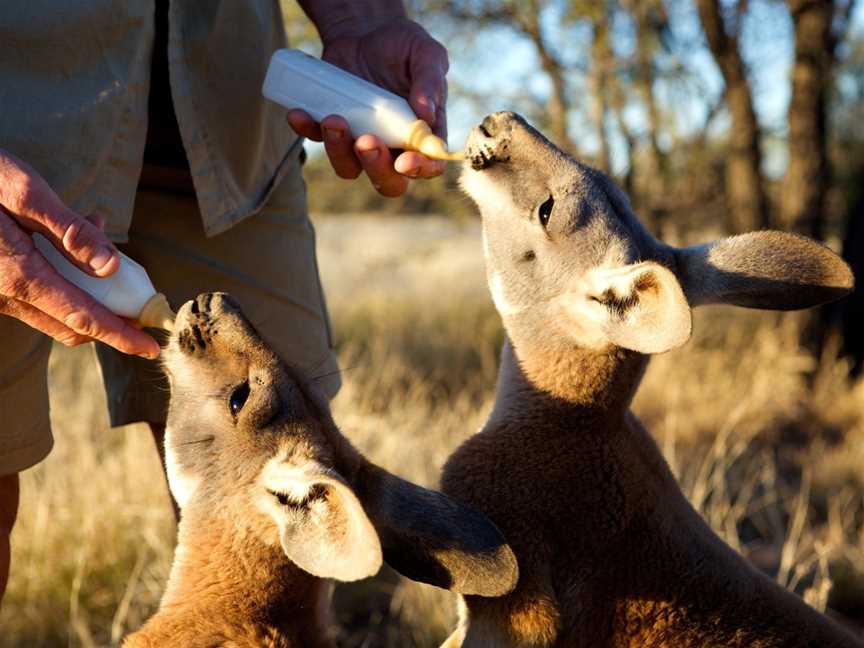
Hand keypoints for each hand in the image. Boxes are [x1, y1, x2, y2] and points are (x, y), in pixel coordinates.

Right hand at [0, 151, 159, 357]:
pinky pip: (39, 292)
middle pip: (72, 323)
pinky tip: (73, 233)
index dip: (120, 335)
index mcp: (19, 275)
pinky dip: (67, 277)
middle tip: (141, 301)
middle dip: (111, 319)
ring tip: (99, 235)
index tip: (150, 348)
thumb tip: (110, 266)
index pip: (82, 317)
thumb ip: (69, 231)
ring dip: (89, 290)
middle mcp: (6, 294)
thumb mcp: (24, 192)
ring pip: (57, 308)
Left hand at [287, 17, 448, 196]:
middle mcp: (393, 146)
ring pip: (349, 168)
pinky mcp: (333, 129)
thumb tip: (427, 114)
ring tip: (333, 119)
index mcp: (422, 135)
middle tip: (366, 142)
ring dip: (339, 151)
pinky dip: (307, 130)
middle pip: (388, 181)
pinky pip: (317, 139)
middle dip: (376, 168)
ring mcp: (360, 141)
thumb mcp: (426, 54)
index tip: (405, 160)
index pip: (429, 166)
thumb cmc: (402, 45)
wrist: (365, 30)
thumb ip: (431, 81)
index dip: (420, 170)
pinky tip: (298, 113)